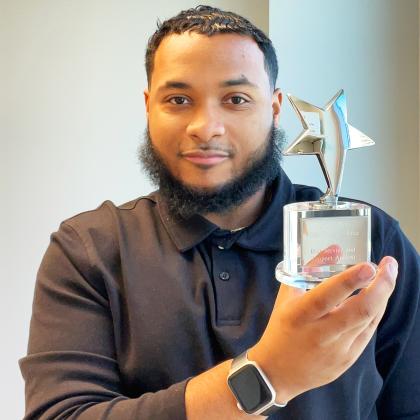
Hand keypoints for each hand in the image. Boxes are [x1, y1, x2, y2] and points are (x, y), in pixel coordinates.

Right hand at [249, 256, 397, 403]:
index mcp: (299, 315)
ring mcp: (337, 351)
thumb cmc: (281, 327)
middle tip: (390, 265)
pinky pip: (368, 332)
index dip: (349, 281)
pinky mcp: (347, 361)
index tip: (369, 265)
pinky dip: (375, 311)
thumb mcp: (288, 295)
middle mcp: (319, 334)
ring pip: (368, 321)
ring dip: (382, 296)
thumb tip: (335, 249)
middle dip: (381, 286)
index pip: (326, 297)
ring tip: (387, 275)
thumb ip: (310, 270)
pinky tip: (378, 298)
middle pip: (359, 311)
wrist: (278, 372)